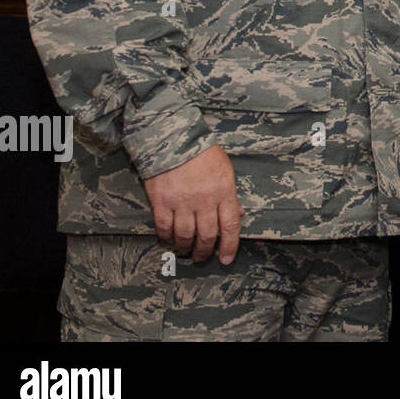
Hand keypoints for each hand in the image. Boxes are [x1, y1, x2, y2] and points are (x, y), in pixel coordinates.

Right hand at [142, 145, 241, 264]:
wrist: (174, 139)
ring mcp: (181, 202)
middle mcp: (204, 200)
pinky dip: (167, 237)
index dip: (230, 246)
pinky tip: (169, 240)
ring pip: (185, 236)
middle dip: (205, 251)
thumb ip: (230, 195)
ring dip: (186, 247)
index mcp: (223, 191)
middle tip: (202, 257)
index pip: (230, 226)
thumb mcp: (225, 170)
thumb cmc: (203, 154)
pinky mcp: (161, 201)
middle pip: (207, 235)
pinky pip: (164, 228)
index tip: (227, 259)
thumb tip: (237, 216)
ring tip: (186, 250)